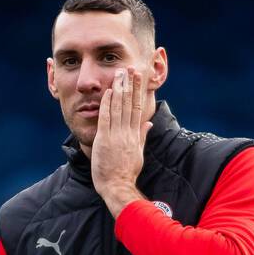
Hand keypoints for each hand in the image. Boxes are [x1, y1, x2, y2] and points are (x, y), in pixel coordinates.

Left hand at [90, 67, 152, 217]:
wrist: (117, 187)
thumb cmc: (126, 173)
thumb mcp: (138, 154)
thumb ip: (142, 136)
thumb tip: (148, 123)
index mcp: (135, 135)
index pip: (137, 108)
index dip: (137, 91)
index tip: (137, 78)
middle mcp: (127, 133)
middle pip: (129, 104)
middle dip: (130, 84)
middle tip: (130, 68)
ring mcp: (116, 136)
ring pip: (118, 108)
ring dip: (119, 89)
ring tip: (120, 73)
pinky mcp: (104, 140)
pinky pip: (106, 118)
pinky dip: (107, 104)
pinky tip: (109, 92)